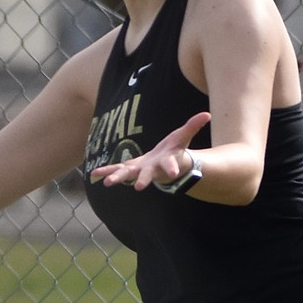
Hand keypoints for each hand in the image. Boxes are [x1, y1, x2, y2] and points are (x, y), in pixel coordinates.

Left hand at [91, 112, 210, 190]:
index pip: (171, 165)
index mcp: (165, 163)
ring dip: (118, 178)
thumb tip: (207, 114)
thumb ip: (193, 126)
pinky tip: (95, 173)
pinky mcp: (129, 169)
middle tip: (140, 188)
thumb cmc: (174, 152)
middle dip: (144, 181)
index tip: (174, 173)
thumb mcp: (183, 138)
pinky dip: (106, 171)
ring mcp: (139, 171)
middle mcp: (152, 170)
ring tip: (107, 183)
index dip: (173, 168)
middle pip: (148, 176)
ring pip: (128, 176)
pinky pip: (116, 170)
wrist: (164, 167)